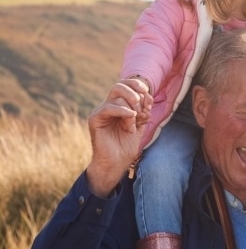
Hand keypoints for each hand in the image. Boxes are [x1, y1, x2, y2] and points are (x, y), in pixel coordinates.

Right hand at [86, 80, 152, 196]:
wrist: (116, 162)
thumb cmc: (126, 146)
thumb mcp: (139, 125)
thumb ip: (143, 111)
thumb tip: (148, 96)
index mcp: (119, 106)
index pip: (125, 86)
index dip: (137, 86)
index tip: (147, 94)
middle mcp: (109, 106)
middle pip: (119, 86)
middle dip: (134, 92)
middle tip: (142, 105)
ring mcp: (101, 112)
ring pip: (116, 95)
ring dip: (132, 107)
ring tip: (136, 121)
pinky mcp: (95, 119)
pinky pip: (108, 107)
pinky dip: (122, 110)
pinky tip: (131, 117)